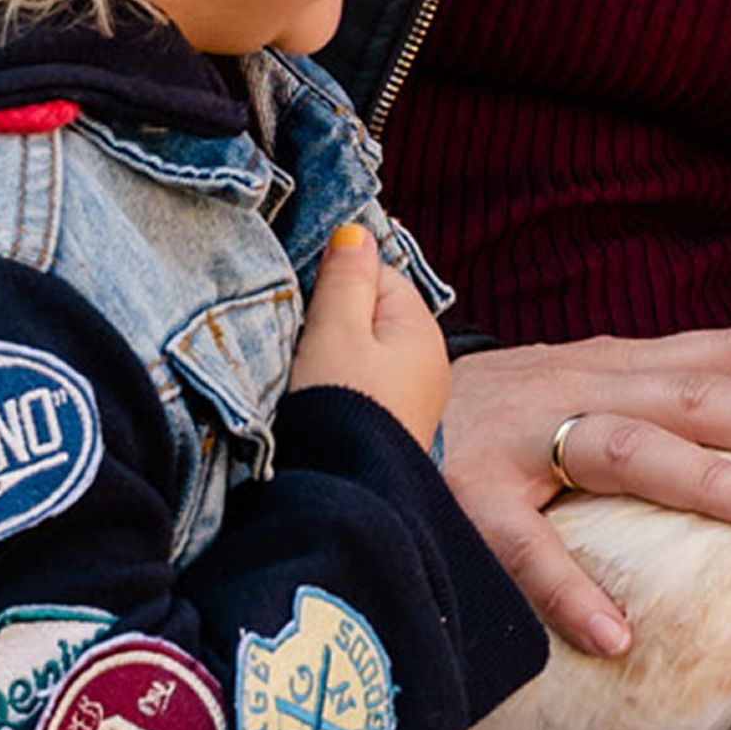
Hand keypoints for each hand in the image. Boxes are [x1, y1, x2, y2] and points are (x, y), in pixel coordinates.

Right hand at [291, 225, 449, 444]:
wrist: (344, 496)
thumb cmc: (339, 408)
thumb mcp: (336, 332)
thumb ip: (346, 280)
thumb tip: (356, 233)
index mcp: (421, 331)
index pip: (380, 275)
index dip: (338, 281)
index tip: (306, 305)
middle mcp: (427, 362)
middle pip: (373, 315)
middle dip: (334, 319)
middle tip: (303, 343)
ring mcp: (412, 398)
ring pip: (365, 352)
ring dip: (333, 354)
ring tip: (306, 374)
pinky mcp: (390, 425)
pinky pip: (364, 385)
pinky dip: (339, 383)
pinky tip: (318, 398)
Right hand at [443, 330, 730, 655]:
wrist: (350, 414)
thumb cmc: (478, 416)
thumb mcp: (565, 388)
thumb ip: (642, 399)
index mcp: (602, 367)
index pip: (709, 353)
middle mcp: (571, 389)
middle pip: (690, 394)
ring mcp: (519, 440)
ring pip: (627, 448)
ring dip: (705, 477)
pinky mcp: (465, 497)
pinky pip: (523, 546)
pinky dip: (568, 589)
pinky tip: (615, 633)